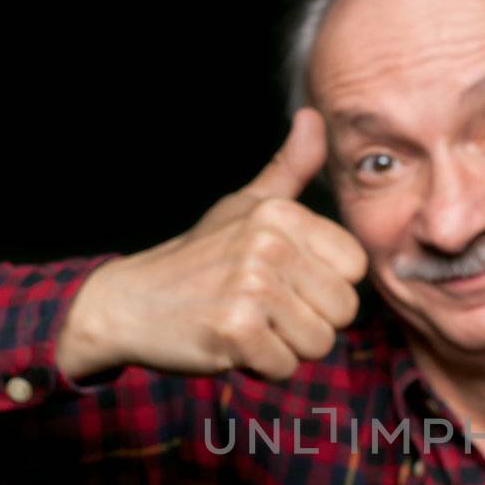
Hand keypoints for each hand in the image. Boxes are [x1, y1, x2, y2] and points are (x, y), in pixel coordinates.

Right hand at [55, 107, 368, 381]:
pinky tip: (231, 344)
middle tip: (265, 310)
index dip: (326, 285)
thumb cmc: (197, 258)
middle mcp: (269, 245)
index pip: (354, 267)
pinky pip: (285, 367)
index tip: (286, 282)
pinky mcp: (236, 330)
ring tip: (249, 325)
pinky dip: (261, 367)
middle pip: (342, 310)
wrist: (129, 303)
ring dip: (286, 347)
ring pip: (318, 342)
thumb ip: (289, 168)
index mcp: (281, 213)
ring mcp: (252, 287)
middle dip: (309, 321)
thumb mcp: (245, 205)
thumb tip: (314, 117)